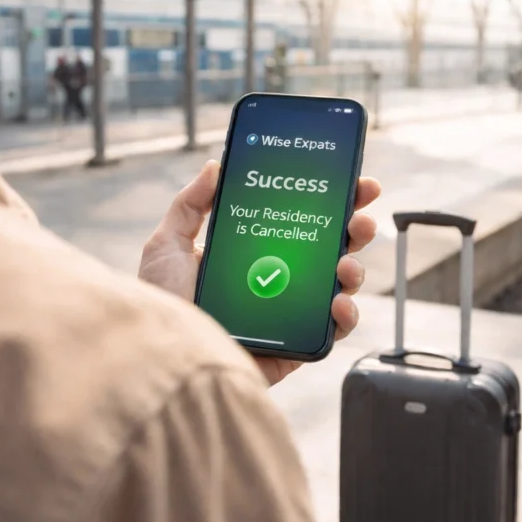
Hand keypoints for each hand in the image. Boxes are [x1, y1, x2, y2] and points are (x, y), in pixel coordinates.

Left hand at [139, 160, 381, 385]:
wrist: (162, 356)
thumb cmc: (161, 305)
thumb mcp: (167, 246)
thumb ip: (190, 204)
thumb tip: (215, 166)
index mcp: (253, 254)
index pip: (300, 221)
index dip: (330, 201)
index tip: (352, 181)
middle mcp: (277, 281)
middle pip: (329, 249)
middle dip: (354, 228)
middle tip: (360, 217)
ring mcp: (289, 313)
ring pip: (339, 286)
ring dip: (354, 269)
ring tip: (346, 264)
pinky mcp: (294, 347)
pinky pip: (332, 331)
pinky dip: (347, 315)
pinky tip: (340, 303)